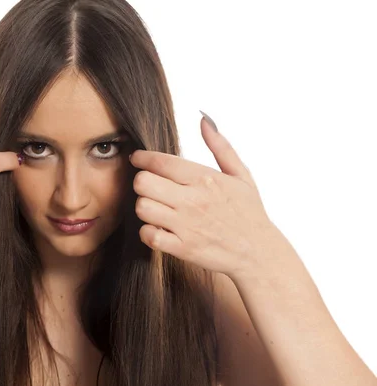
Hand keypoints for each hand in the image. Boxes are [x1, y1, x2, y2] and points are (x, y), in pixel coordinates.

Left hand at [130, 113, 285, 277]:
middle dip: (141, 182)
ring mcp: (186, 225)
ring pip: (142, 207)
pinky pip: (148, 235)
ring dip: (144, 206)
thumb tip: (204, 120)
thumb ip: (220, 146)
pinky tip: (158, 228)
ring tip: (155, 207)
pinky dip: (147, 232)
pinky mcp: (182, 248)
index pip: (160, 161)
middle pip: (143, 182)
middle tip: (149, 186)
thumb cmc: (249, 212)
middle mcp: (193, 200)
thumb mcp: (241, 175)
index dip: (142, 158)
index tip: (138, 159)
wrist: (259, 253)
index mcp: (205, 178)